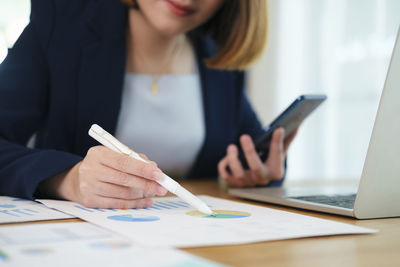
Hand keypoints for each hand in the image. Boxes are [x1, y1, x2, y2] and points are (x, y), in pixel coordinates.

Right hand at [40, 146, 167, 208]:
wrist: (78, 180)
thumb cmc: (103, 166)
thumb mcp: (115, 156)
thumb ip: (135, 159)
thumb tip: (154, 168)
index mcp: (98, 154)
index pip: (124, 161)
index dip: (142, 168)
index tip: (158, 174)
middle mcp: (90, 169)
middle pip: (124, 179)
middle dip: (146, 184)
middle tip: (162, 187)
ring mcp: (89, 186)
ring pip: (122, 193)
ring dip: (142, 194)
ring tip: (153, 193)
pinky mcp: (90, 201)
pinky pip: (117, 204)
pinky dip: (134, 203)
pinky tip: (145, 201)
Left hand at [217, 127, 297, 186]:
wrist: (259, 176)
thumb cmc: (270, 161)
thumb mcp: (280, 152)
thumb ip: (287, 139)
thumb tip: (297, 124)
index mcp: (276, 171)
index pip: (278, 155)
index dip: (277, 142)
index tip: (278, 129)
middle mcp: (262, 179)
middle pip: (256, 167)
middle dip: (249, 151)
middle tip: (244, 136)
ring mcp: (248, 182)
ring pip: (239, 174)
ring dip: (233, 160)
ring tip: (231, 147)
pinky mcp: (235, 182)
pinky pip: (226, 176)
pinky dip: (223, 166)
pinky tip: (226, 157)